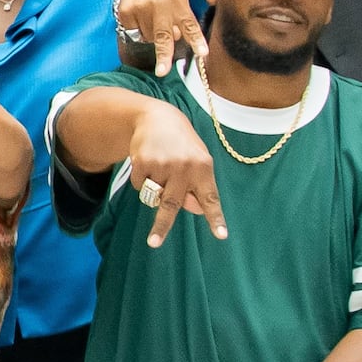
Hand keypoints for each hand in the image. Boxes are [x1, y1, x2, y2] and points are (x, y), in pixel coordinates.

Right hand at [116, 0, 204, 77]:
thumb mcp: (180, 0)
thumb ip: (183, 19)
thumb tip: (181, 41)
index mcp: (178, 0)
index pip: (189, 25)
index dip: (196, 41)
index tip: (202, 54)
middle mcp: (158, 3)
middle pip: (163, 36)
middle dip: (163, 55)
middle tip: (162, 71)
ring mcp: (140, 7)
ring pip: (148, 37)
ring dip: (153, 36)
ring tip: (153, 20)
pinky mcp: (126, 11)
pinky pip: (134, 33)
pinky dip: (139, 31)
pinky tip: (141, 19)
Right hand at [124, 101, 226, 247]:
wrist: (156, 118)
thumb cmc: (181, 145)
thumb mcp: (197, 161)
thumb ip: (197, 187)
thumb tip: (193, 210)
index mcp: (203, 167)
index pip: (211, 198)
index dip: (216, 218)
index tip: (221, 236)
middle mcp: (184, 167)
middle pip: (172, 204)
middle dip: (161, 227)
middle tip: (153, 243)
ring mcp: (162, 165)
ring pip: (154, 196)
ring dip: (154, 191)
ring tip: (159, 170)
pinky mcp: (143, 163)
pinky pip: (140, 187)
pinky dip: (143, 181)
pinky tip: (148, 163)